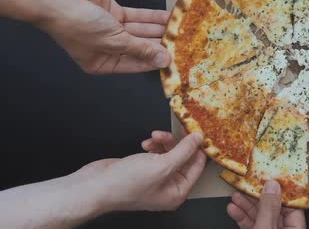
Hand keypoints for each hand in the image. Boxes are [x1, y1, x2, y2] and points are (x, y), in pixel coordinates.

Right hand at [0, 0, 170, 73]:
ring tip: (180, 29)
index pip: (137, 64)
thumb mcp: (114, 41)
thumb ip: (140, 49)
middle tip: (183, 43)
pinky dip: (152, 17)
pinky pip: (138, 17)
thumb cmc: (76, 25)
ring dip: (159, 30)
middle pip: (141, 47)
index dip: (156, 62)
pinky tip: (168, 17)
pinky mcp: (114, 12)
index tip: (176, 60)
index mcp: (102, 63)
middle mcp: (108, 48)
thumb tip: (162, 60)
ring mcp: (112, 29)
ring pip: (141, 31)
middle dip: (161, 45)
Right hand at [78, 132, 205, 211]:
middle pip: (184, 158)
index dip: (198, 148)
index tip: (198, 130)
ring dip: (163, 142)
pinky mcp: (144, 169)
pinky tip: (145, 143)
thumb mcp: (162, 165)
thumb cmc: (127, 182)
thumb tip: (199, 139)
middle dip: (177, 143)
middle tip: (174, 129)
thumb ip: (184, 151)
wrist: (95, 185)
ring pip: (169, 153)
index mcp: (178, 192)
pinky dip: (153, 146)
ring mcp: (156, 178)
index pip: (197, 166)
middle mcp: (169, 187)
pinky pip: (157, 154)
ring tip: (153, 136)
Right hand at [227, 181, 305, 228]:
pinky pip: (251, 225)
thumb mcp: (266, 228)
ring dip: (246, 205)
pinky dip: (241, 217)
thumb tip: (272, 187)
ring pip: (260, 217)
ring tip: (236, 195)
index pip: (292, 206)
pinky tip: (233, 209)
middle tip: (249, 184)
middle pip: (273, 209)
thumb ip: (269, 209)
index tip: (270, 178)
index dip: (281, 191)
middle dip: (258, 197)